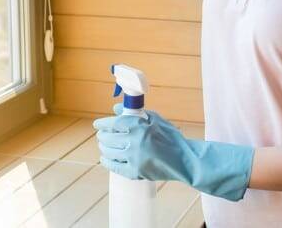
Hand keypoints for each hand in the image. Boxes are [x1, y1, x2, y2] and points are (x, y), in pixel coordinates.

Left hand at [93, 102, 254, 201]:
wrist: (184, 159)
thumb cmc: (171, 137)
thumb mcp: (155, 119)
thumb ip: (134, 114)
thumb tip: (115, 109)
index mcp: (140, 127)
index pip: (114, 124)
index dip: (103, 124)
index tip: (97, 124)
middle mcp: (135, 142)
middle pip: (109, 138)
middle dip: (102, 136)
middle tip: (101, 135)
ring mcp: (134, 159)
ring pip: (109, 152)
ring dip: (104, 148)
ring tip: (104, 145)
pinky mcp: (135, 172)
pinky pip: (115, 167)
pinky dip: (108, 162)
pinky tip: (105, 159)